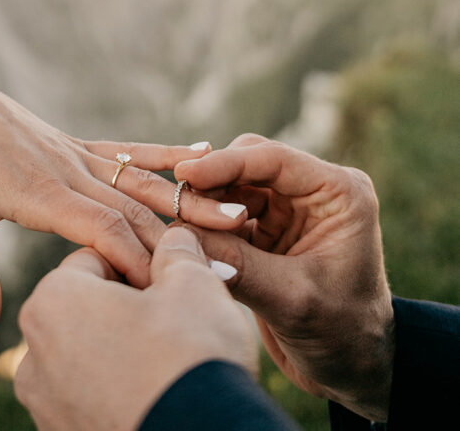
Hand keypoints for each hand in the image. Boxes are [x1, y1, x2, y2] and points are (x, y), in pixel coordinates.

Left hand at [0, 52, 247, 340]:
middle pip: (134, 206)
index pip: (99, 227)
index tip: (172, 290)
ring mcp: (75, 152)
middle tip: (228, 265)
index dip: (136, 258)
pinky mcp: (77, 143)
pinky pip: (128, 150)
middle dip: (179, 238)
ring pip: (141, 179)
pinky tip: (204, 148)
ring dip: (188, 199)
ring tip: (238, 215)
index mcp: (37, 189)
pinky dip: (166, 152)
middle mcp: (66, 168)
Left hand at [15, 225, 257, 430]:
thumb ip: (175, 251)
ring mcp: (45, 405)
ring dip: (122, 349)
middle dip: (127, 307)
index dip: (140, 265)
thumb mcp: (192, 282)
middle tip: (175, 320)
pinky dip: (119, 389)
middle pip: (86, 307)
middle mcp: (33, 354)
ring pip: (89, 354)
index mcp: (52, 301)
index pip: (96, 258)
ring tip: (168, 360)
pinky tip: (156, 392)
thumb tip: (174, 240)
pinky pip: (91, 396)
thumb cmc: (191, 354)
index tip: (171, 285)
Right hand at [175, 135, 394, 421]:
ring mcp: (290, 210)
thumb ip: (241, 266)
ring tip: (178, 226)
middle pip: (249, 164)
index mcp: (339, 192)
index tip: (185, 172)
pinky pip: (228, 214)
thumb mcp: (293, 301)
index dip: (226, 163)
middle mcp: (315, 191)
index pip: (274, 160)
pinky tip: (186, 238)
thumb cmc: (342, 336)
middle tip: (176, 204)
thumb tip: (183, 238)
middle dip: (212, 181)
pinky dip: (207, 224)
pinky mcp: (269, 231)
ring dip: (206, 203)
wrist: (354, 370)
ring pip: (233, 186)